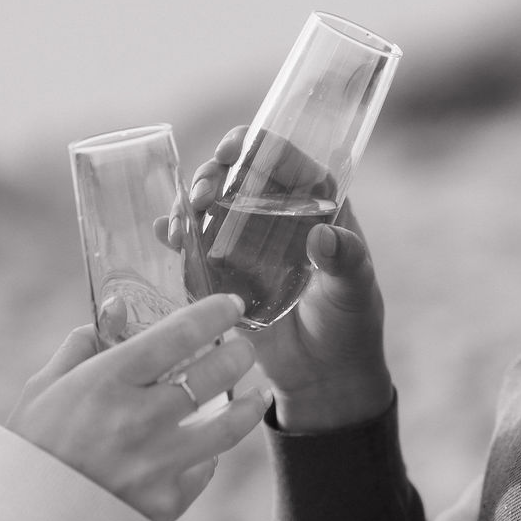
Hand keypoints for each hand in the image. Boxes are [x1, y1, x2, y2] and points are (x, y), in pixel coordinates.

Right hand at [7, 294, 267, 520]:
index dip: (213, 314)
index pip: (177, 334)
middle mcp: (138, 418)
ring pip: (228, 426)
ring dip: (250, 405)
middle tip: (243, 348)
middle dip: (238, 354)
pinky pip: (204, 470)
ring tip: (259, 394)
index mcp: (106, 382)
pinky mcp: (167, 501)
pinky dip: (209, 455)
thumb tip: (111, 316)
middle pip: (214, 374)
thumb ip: (79, 348)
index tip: (230, 306)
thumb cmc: (31, 450)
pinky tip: (212, 445)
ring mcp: (157, 463)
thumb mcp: (41, 389)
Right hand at [188, 128, 392, 432]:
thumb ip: (347, 261)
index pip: (283, 159)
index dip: (256, 144)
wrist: (323, 376)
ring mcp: (246, 244)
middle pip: (238, 176)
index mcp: (315, 205)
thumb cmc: (350, 326)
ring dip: (191, 199)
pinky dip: (177, 235)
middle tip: (206, 188)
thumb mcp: (354, 290)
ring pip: (212, 205)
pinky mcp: (223, 273)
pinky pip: (195, 245)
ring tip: (185, 213)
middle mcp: (276, 216)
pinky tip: (166, 233)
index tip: (235, 149)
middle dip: (214, 171)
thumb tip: (323, 237)